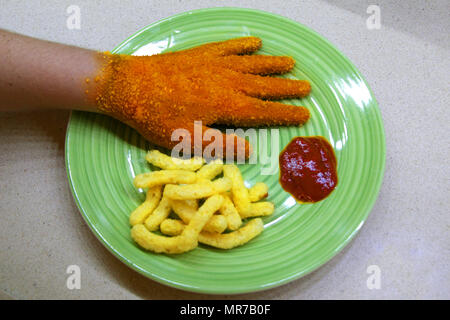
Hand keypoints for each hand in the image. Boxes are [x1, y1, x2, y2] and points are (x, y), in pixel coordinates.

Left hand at [92, 37, 310, 157]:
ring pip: (252, 63)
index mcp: (227, 106)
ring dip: (272, 64)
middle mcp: (227, 81)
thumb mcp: (188, 140)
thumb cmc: (157, 116)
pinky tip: (255, 42)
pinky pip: (229, 46)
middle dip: (287, 87)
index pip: (265, 111)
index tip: (304, 113)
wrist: (130, 86)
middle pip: (264, 85)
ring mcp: (215, 64)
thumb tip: (249, 149)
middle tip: (306, 87)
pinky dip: (244, 44)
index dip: (286, 113)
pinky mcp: (202, 54)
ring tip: (290, 63)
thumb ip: (220, 144)